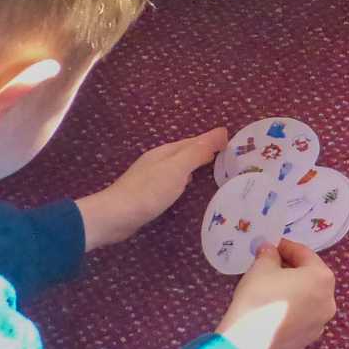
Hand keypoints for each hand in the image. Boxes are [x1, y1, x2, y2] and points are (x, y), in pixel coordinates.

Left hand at [76, 127, 228, 249]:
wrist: (116, 216)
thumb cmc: (148, 191)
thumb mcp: (177, 169)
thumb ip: (197, 152)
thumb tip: (221, 132)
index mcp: (165, 152)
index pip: (194, 141)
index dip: (212, 140)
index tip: (232, 143)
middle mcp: (158, 160)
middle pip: (186, 152)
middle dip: (205, 152)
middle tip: (228, 156)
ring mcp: (151, 177)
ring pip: (179, 166)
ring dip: (195, 165)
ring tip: (213, 169)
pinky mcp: (148, 193)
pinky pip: (173, 180)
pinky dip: (185, 179)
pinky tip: (188, 187)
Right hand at [217, 241, 337, 348]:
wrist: (248, 340)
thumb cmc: (259, 296)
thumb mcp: (262, 266)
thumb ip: (269, 254)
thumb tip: (270, 250)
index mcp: (322, 278)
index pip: (305, 254)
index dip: (286, 247)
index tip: (272, 245)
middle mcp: (328, 301)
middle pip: (310, 277)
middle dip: (291, 269)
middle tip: (270, 265)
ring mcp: (319, 324)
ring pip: (307, 300)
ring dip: (293, 291)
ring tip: (271, 288)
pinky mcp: (307, 340)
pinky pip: (300, 318)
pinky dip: (290, 311)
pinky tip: (272, 310)